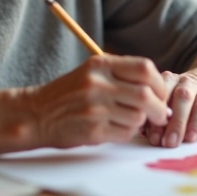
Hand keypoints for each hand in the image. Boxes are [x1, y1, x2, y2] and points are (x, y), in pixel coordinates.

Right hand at [27, 55, 168, 147]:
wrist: (36, 114)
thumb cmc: (69, 93)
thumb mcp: (91, 71)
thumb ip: (121, 74)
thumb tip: (158, 87)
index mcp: (100, 64)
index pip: (145, 68)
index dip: (159, 83)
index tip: (160, 93)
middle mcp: (98, 84)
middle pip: (146, 95)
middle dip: (158, 108)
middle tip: (159, 114)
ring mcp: (94, 108)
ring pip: (138, 117)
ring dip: (140, 122)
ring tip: (130, 120)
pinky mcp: (92, 130)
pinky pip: (125, 133)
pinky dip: (127, 133)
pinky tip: (117, 128)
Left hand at [145, 71, 196, 147]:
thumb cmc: (175, 99)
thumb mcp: (163, 101)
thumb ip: (153, 115)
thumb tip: (142, 132)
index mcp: (168, 79)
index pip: (162, 93)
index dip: (157, 115)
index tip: (153, 137)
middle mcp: (186, 83)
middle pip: (182, 99)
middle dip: (176, 123)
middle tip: (169, 142)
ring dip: (193, 124)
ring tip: (188, 140)